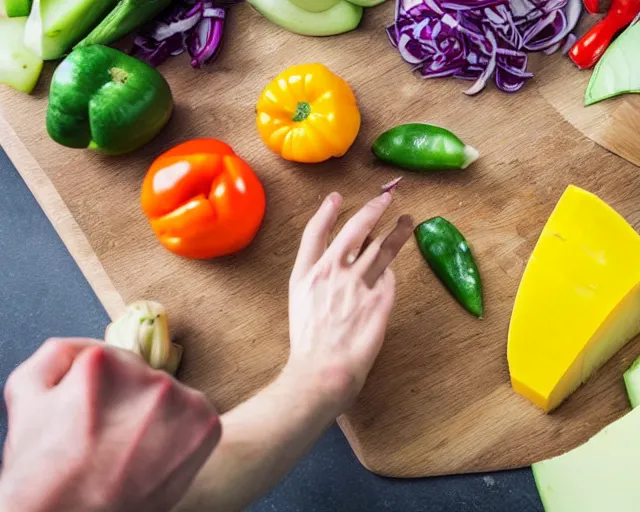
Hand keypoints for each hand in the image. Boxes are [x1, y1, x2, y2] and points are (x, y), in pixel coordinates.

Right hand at [0, 338, 220, 511]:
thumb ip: (58, 353)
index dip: (100, 392)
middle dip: (129, 402)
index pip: (113, 360)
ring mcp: (181, 400)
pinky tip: (157, 457)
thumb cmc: (44, 469)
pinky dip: (182, 433)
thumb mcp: (26, 396)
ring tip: (132, 452)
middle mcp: (148, 374)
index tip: (93, 417)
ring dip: (156, 417)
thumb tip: (89, 344)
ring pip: (170, 397)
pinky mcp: (207, 424)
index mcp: (104, 361)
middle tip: (110, 439)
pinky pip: (196, 415)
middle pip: (143, 377)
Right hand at [287, 192, 412, 413]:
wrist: (323, 371)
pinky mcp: (379, 299)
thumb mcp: (300, 305)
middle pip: (355, 231)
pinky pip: (389, 278)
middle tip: (386, 198)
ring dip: (396, 231)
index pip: (316, 233)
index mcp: (308, 274)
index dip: (326, 212)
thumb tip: (342, 261)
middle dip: (373, 210)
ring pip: (382, 249)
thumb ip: (318, 279)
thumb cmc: (309, 344)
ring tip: (407, 221)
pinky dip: (391, 271)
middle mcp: (332, 272)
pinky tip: (394, 268)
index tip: (336, 198)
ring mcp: (357, 285)